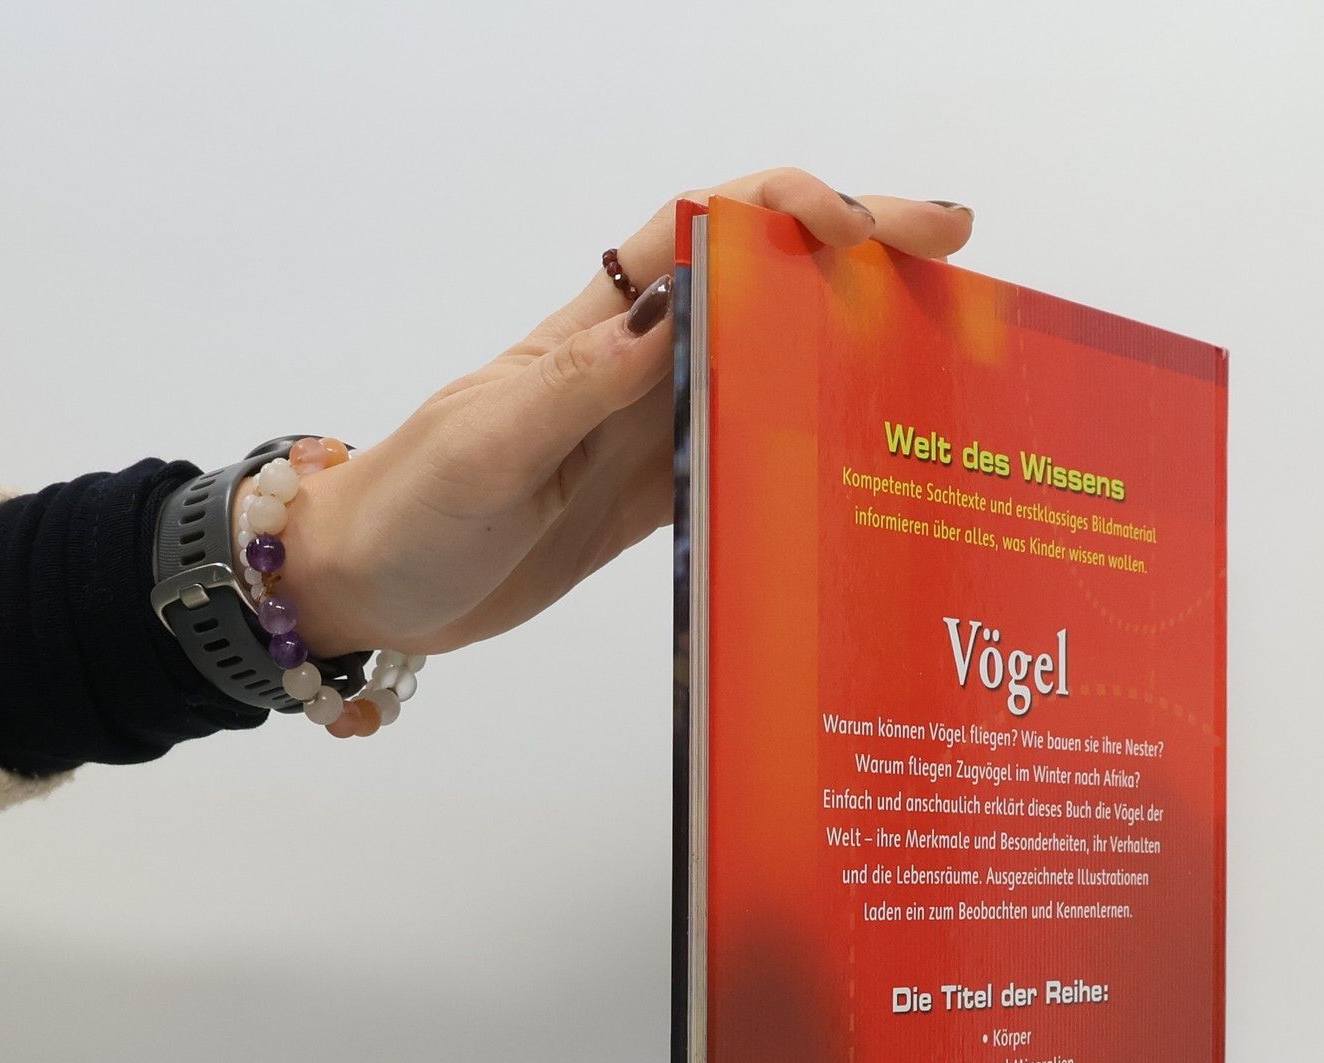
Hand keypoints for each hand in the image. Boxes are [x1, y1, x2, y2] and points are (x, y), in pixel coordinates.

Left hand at [269, 171, 973, 660]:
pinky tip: (868, 450)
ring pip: (773, 363)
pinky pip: (751, 454)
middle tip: (956, 256)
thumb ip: (574, 385)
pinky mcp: (658, 497)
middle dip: (858, 256)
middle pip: (763, 286)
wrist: (367, 588)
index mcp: (592, 332)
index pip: (705, 235)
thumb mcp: (486, 446)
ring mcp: (651, 431)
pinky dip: (814, 441)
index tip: (871, 227)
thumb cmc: (408, 510)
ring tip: (942, 344)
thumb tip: (673, 316)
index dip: (792, 213)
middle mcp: (634, 367)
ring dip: (853, 343)